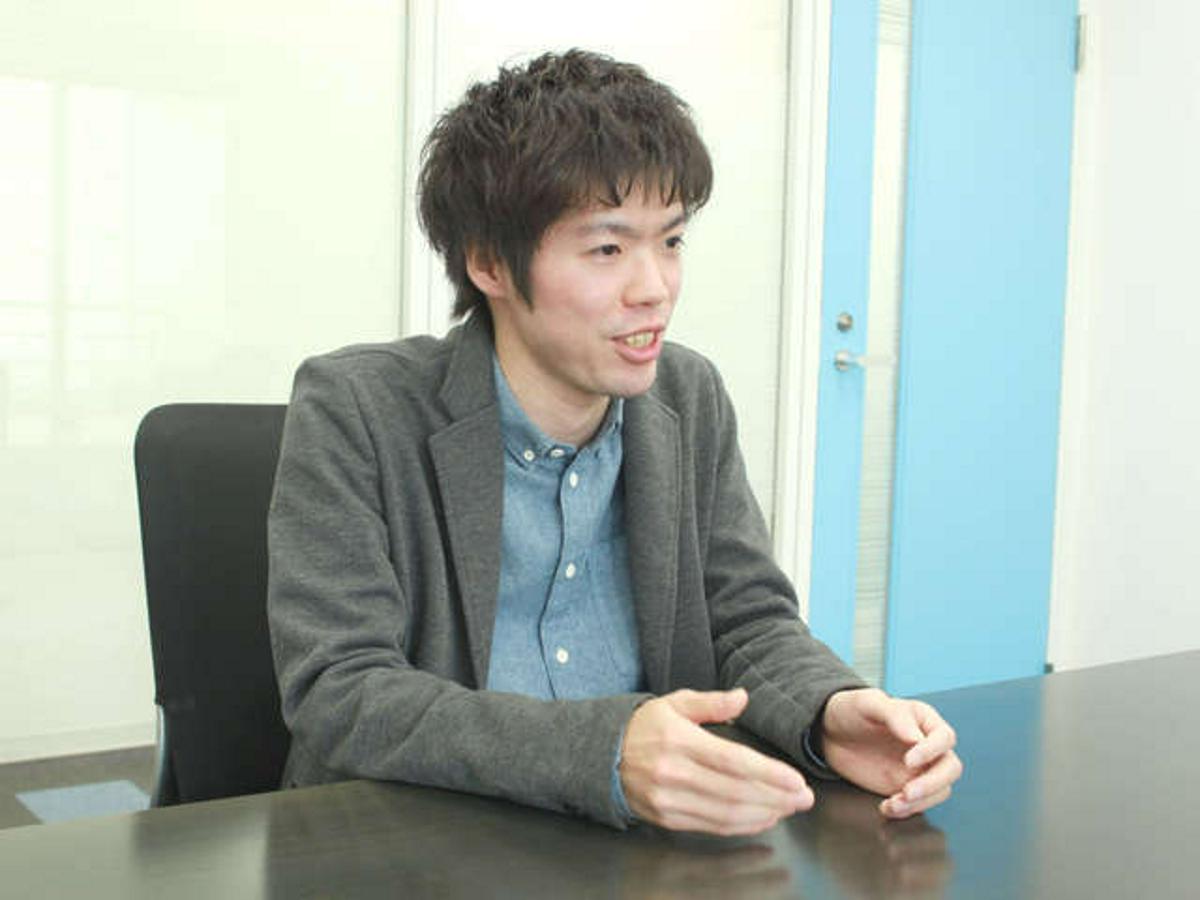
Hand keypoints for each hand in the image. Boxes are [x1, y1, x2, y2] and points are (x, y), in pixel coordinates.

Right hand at [619, 688, 813, 835]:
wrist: (600, 756)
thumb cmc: (642, 727)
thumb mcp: (674, 703)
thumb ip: (711, 702)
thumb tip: (743, 697)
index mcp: (679, 740)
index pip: (733, 762)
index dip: (769, 774)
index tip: (796, 780)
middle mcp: (674, 773)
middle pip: (735, 792)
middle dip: (776, 797)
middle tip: (803, 798)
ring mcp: (669, 799)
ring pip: (726, 814)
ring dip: (764, 814)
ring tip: (788, 808)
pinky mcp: (667, 818)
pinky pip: (712, 827)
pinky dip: (742, 826)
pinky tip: (762, 818)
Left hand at [820, 688, 961, 818]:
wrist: (831, 733)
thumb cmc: (851, 710)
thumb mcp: (867, 703)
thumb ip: (893, 714)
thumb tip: (916, 738)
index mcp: (923, 720)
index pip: (944, 737)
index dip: (931, 751)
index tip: (909, 760)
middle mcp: (927, 746)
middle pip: (950, 768)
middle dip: (932, 784)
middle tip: (907, 792)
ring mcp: (919, 769)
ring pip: (940, 790)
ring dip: (921, 802)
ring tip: (893, 804)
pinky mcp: (906, 786)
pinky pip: (919, 803)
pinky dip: (907, 810)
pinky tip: (887, 807)